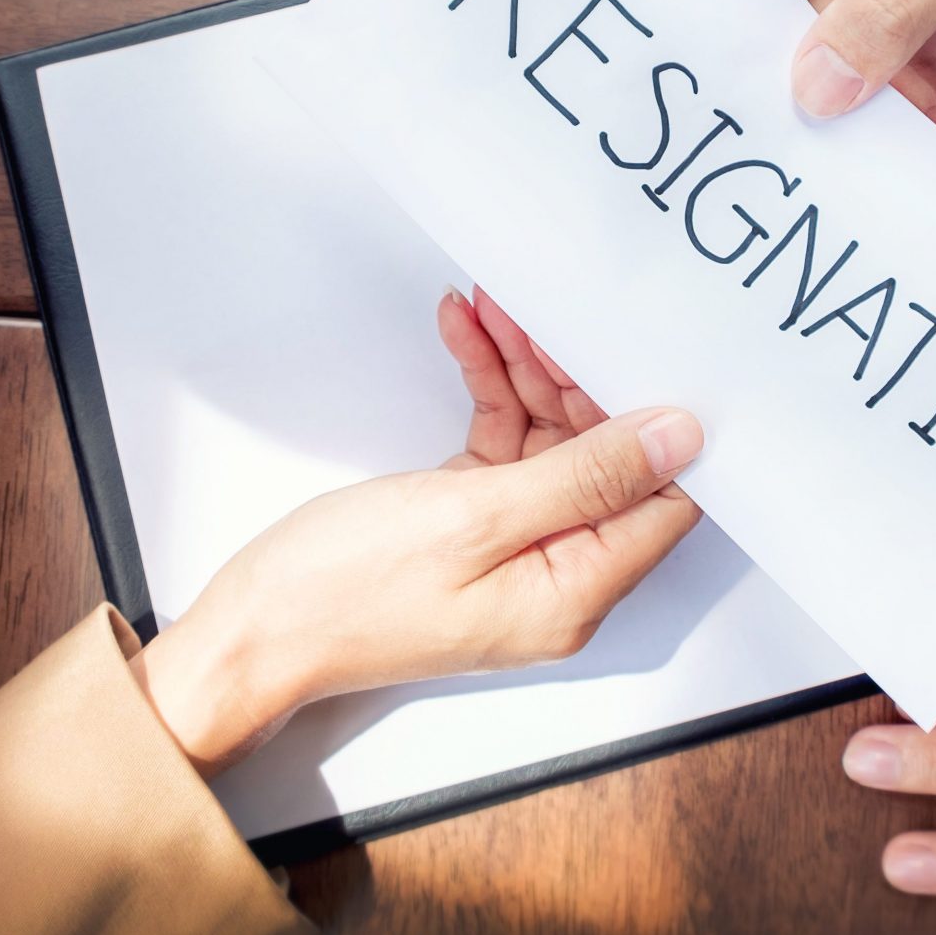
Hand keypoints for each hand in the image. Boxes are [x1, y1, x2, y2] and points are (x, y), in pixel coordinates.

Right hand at [134, 288, 702, 773]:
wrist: (254, 628)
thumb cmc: (346, 592)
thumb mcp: (473, 519)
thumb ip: (585, 477)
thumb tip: (681, 439)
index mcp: (575, 591)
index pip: (663, 498)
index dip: (657, 422)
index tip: (634, 349)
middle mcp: (557, 573)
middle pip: (604, 457)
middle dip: (574, 377)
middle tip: (539, 310)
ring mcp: (514, 546)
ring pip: (550, 439)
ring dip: (524, 369)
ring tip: (492, 306)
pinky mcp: (472, 522)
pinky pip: (503, 444)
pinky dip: (488, 390)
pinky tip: (466, 334)